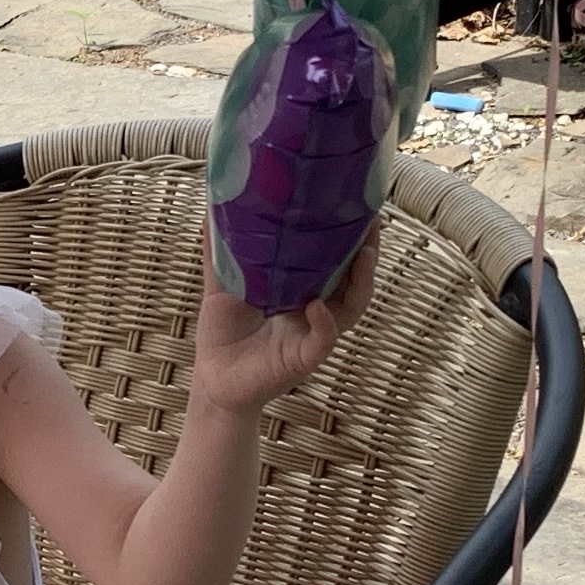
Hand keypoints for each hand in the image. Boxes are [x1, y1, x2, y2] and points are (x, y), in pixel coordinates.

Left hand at [190, 225, 379, 411]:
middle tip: (373, 224)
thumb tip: (211, 210)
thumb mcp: (222, 286)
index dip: (351, 236)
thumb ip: (220, 253)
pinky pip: (323, 340)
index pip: (337, 259)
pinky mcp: (302, 359)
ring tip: (363, 255)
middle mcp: (315, 309)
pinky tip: (317, 305)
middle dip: (368, 252)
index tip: (360, 207)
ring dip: (360, 281)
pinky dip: (325, 322)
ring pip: (350, 308)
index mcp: (302, 289)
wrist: (212, 377)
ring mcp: (312, 334)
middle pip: (355, 280)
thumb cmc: (223, 333)